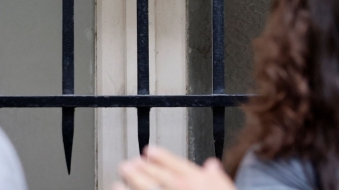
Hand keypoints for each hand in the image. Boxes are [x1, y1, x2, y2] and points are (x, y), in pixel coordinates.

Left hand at [113, 146, 235, 189]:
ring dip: (133, 182)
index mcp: (196, 183)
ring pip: (147, 189)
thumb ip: (217, 179)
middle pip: (157, 176)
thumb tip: (212, 166)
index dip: (161, 156)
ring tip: (121, 176)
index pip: (175, 164)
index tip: (149, 152)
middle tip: (130, 163)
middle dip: (142, 168)